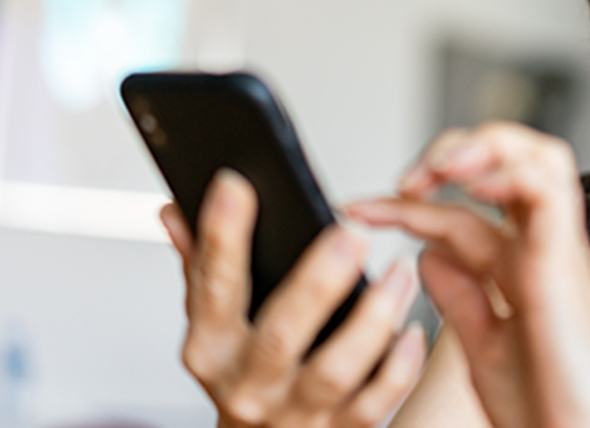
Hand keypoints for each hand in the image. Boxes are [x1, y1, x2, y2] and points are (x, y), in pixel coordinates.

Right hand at [161, 169, 426, 427]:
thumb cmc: (242, 375)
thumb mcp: (214, 324)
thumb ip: (202, 267)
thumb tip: (176, 210)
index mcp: (211, 348)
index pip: (212, 286)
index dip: (222, 235)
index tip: (236, 185)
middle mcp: (248, 385)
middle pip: (281, 333)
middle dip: (318, 282)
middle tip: (352, 234)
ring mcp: (294, 413)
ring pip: (336, 370)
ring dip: (373, 318)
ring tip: (400, 274)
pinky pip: (376, 402)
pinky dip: (399, 366)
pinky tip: (413, 330)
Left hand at [345, 123, 589, 427]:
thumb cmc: (547, 407)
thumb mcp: (485, 346)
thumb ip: (461, 298)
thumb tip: (427, 253)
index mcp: (521, 269)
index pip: (461, 211)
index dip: (405, 205)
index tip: (357, 211)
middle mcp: (541, 249)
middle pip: (511, 161)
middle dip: (453, 151)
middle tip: (405, 179)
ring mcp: (556, 249)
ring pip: (537, 157)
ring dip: (482, 147)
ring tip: (437, 167)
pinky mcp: (564, 259)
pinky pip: (546, 187)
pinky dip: (507, 171)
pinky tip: (470, 184)